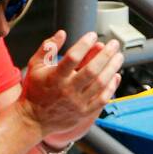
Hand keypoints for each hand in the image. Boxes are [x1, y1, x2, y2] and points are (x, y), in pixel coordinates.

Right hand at [20, 30, 123, 146]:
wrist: (34, 120)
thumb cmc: (35, 90)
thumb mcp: (35, 66)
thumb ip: (47, 48)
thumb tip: (62, 33)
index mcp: (54, 77)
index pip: (73, 57)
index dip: (84, 44)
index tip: (92, 35)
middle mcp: (67, 90)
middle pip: (92, 70)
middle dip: (106, 55)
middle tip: (114, 44)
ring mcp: (77, 103)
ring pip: (100, 84)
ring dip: (112, 68)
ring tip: (118, 57)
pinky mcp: (83, 112)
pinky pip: (102, 99)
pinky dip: (111, 87)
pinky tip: (116, 75)